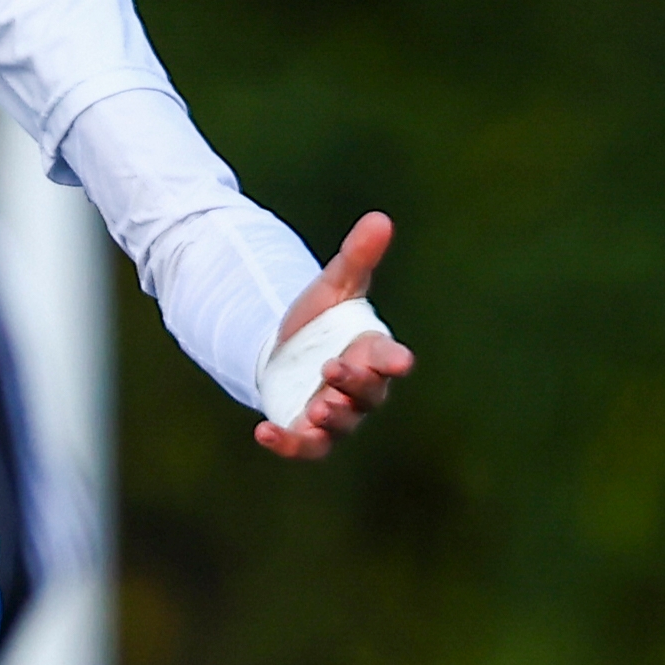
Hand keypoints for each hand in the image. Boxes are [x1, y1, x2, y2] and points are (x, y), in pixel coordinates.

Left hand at [255, 212, 416, 460]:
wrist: (285, 350)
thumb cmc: (321, 319)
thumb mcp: (334, 285)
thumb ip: (357, 257)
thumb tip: (380, 218)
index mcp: (373, 353)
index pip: (390, 358)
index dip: (394, 360)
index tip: (400, 361)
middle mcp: (361, 390)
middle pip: (367, 393)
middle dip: (353, 384)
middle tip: (332, 371)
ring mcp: (336, 415)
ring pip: (342, 425)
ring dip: (332, 418)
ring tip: (316, 407)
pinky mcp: (307, 433)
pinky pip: (305, 446)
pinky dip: (287, 443)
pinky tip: (264, 432)